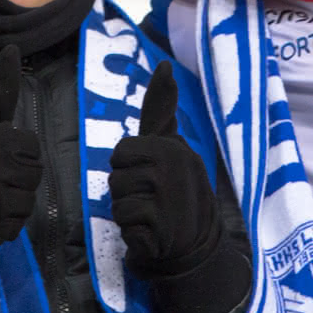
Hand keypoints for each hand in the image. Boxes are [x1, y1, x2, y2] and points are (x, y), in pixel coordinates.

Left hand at [109, 61, 221, 277]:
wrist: (197, 246)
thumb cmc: (178, 193)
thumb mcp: (174, 147)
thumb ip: (162, 111)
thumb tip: (163, 65)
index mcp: (172, 146)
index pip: (121, 152)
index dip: (128, 168)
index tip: (151, 176)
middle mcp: (172, 165)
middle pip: (115, 175)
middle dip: (125, 190)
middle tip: (151, 200)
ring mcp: (167, 194)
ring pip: (117, 199)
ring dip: (128, 212)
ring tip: (152, 215)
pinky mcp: (159, 223)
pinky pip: (124, 220)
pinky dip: (133, 231)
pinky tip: (152, 232)